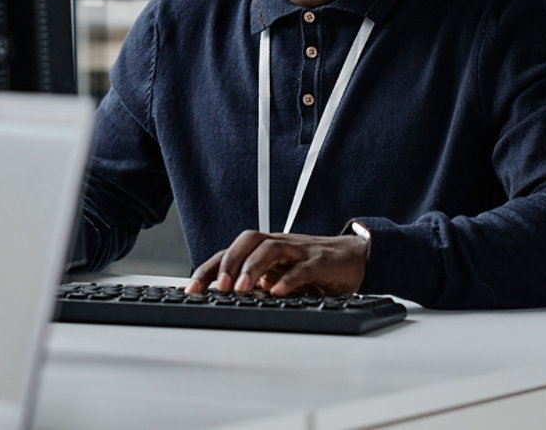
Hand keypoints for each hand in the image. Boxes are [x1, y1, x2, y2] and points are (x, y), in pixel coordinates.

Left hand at [185, 230, 368, 296]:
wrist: (354, 256)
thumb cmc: (312, 267)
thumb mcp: (279, 276)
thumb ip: (256, 285)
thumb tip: (223, 303)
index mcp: (265, 250)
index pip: (230, 253)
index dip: (209, 269)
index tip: (191, 291)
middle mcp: (279, 245)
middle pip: (248, 241)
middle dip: (228, 263)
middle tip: (217, 288)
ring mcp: (300, 251)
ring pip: (271, 249)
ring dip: (253, 268)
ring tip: (242, 289)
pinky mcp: (322, 262)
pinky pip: (303, 267)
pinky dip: (289, 279)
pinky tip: (278, 292)